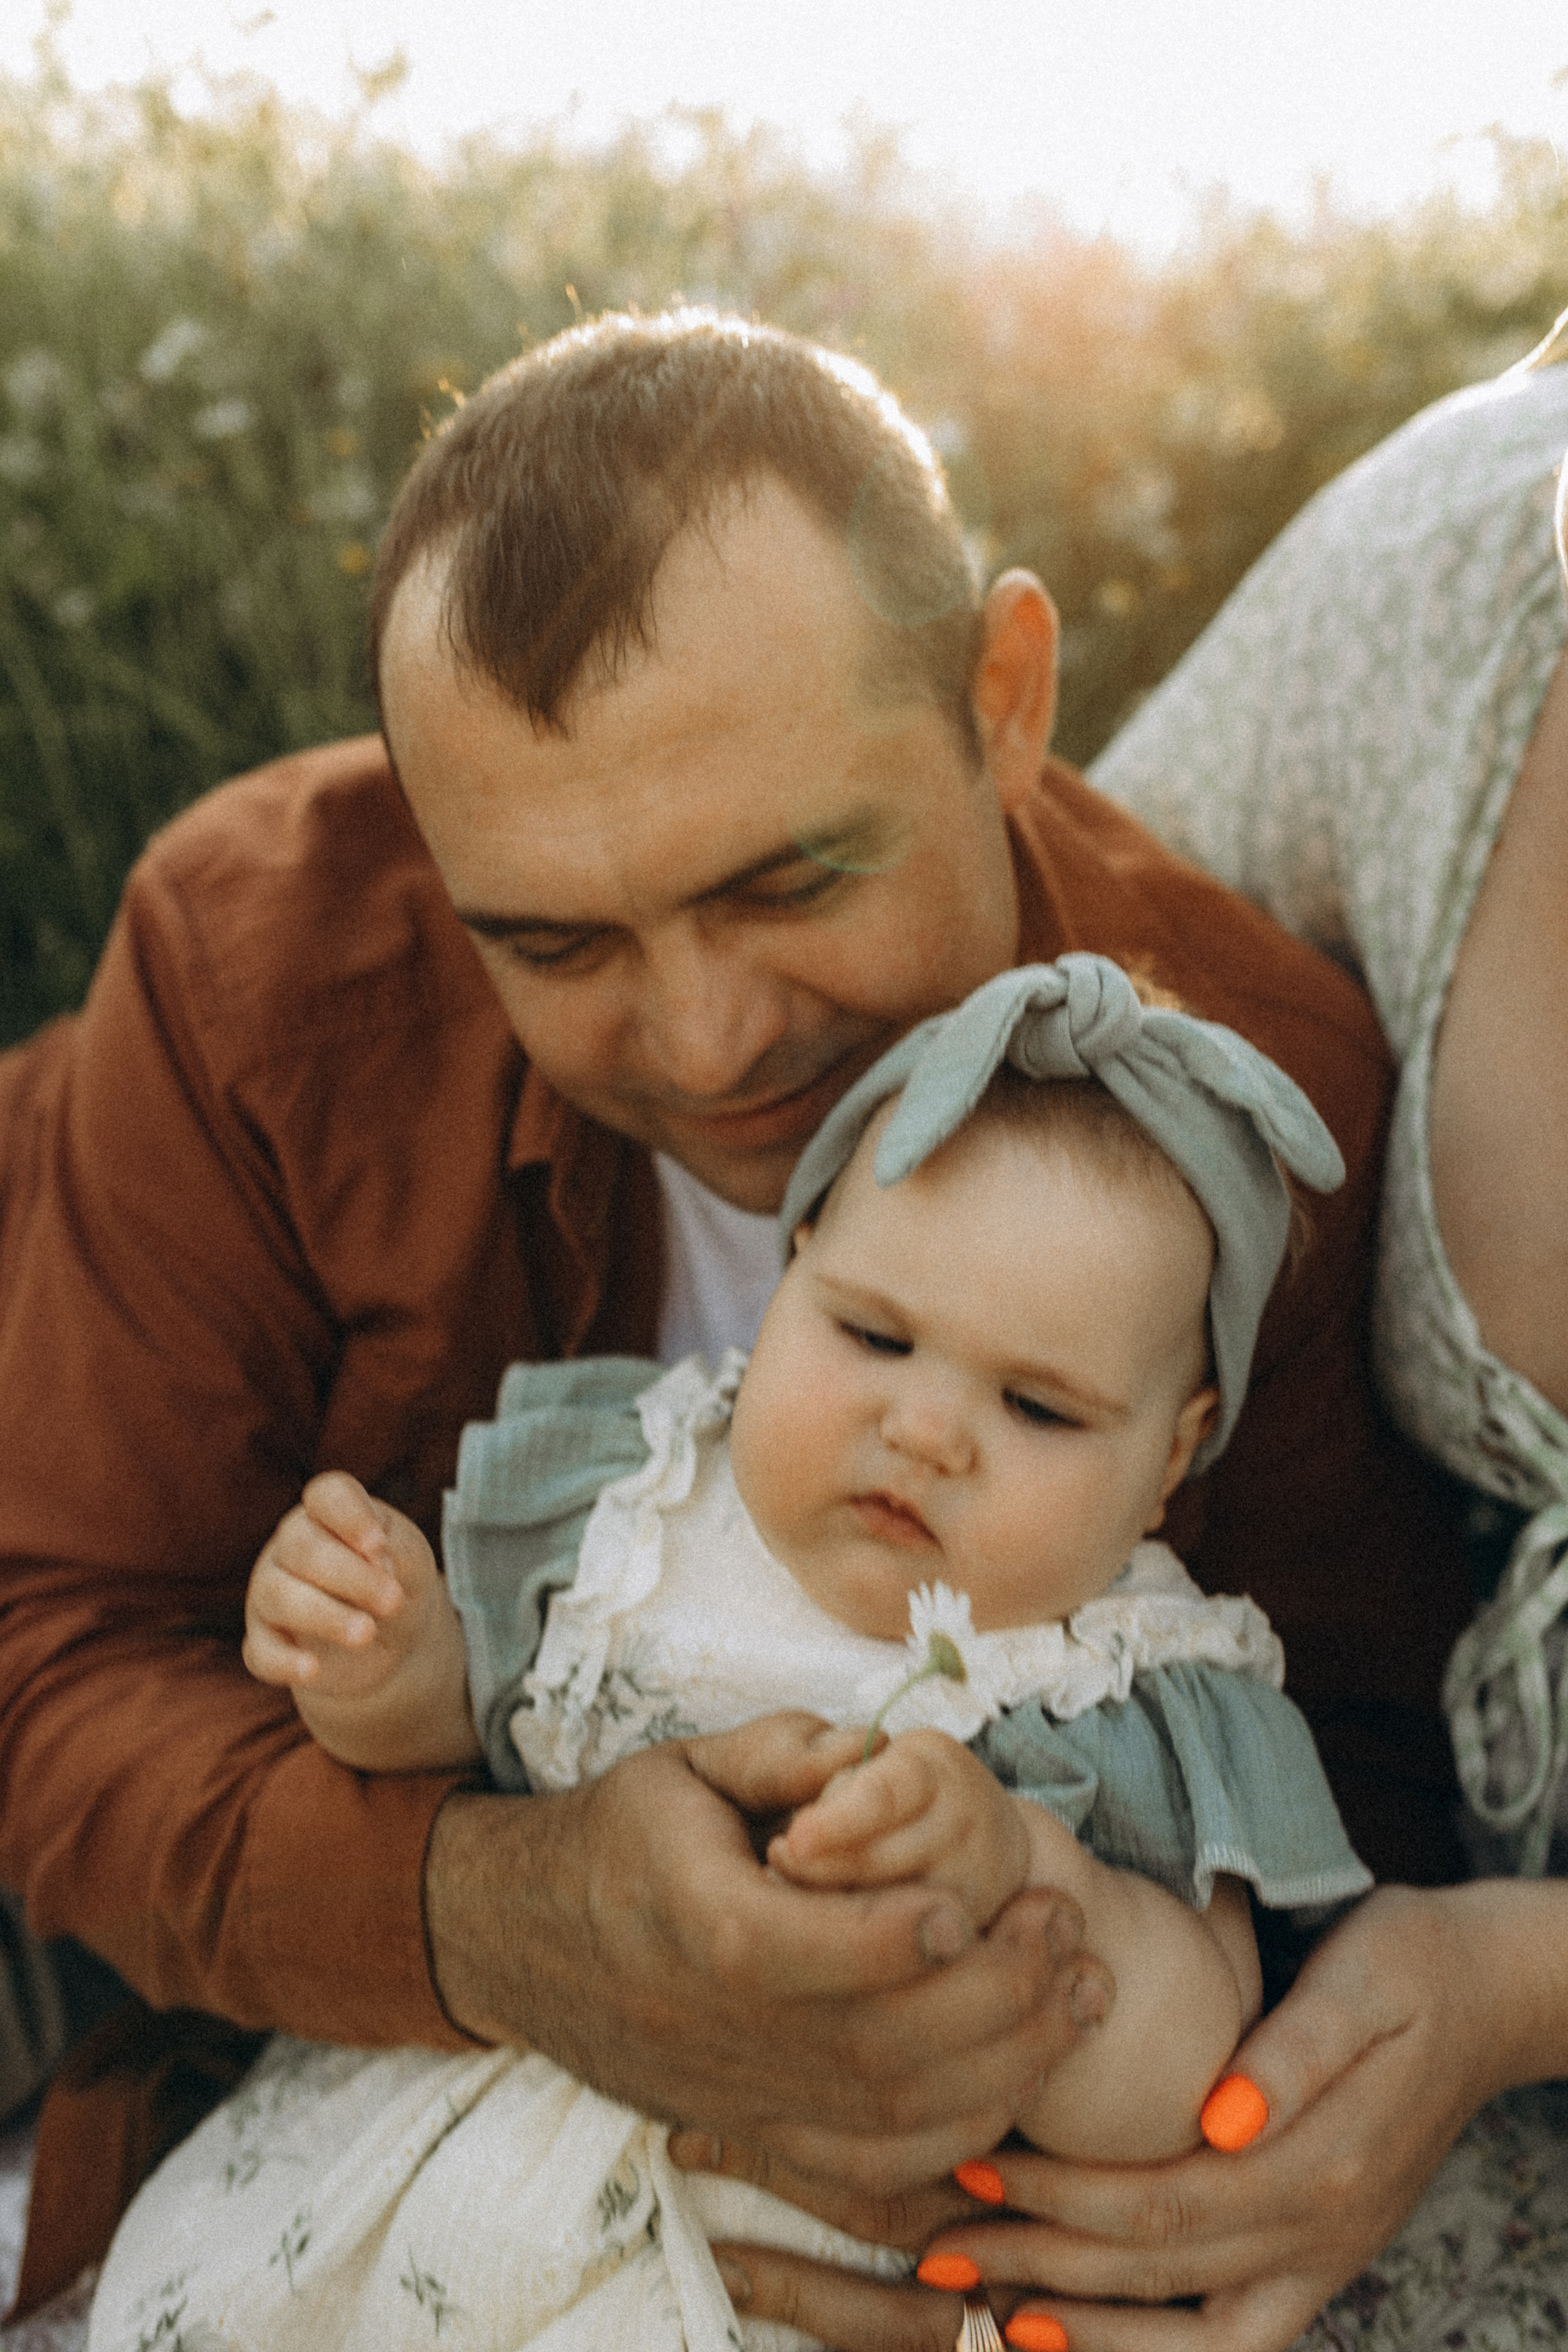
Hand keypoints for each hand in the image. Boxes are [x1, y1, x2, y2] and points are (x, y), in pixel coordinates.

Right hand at [244, 1470, 429, 1697]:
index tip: (379, 1544)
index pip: (327, 1496)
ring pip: (278, 1595)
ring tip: (366, 1634)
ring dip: (324, 1615)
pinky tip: (312, 1670)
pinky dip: (284, 1662)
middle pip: (301, 1547)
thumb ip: (398, 1550)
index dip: (349, 1515)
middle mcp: (290, 1546)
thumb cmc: (396, 1581)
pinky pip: (260, 1652)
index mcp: (329, 1514)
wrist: (388, 1638)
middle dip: (350, 1575)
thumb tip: (374, 1558)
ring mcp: (270, 1593)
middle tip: (392, 1602)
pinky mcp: (264, 1642)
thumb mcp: (412, 1561)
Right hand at [424, 1711, 1114, 2192]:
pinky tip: (1019, 2080)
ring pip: (892, 2120)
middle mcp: (726, 2030)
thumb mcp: (684, 1764)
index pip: (815, 1954)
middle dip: (998, 1995)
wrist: (518, 1936)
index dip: (902, 1937)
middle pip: (881, 2046)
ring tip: (1081, 1994)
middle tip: (1068, 1927)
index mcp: (704, 1926)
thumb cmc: (616, 1837)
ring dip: (1006, 2067)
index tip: (972, 1899)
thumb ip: (781, 1752)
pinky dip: (955, 2142)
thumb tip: (874, 1748)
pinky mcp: (755, 2133)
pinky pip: (868, 2172)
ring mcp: (743, 2096)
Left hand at [685, 1881, 1567, 2350]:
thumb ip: (1293, 2054)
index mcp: (1313, 2167)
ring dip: (1078, 2328)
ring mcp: (1318, 2262)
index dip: (1056, 2195)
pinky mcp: (1315, 2263)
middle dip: (1034, 2262)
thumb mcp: (1363, 1983)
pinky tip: (1067, 2336)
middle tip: (931, 2246)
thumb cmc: (1409, 1965)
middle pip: (1149, 2272)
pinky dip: (1145, 2349)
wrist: (1489, 1994)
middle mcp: (1315, 2234)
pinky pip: (1225, 2341)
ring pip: (1184, 2336)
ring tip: (978, 2306)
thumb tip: (1220, 2116)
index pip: (1155, 2204)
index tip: (969, 2167)